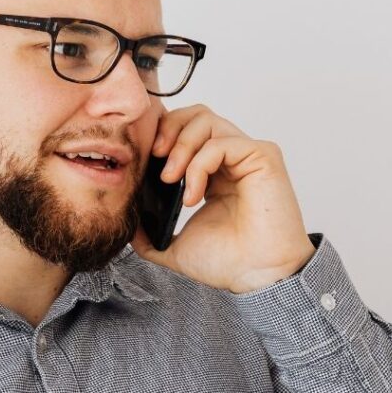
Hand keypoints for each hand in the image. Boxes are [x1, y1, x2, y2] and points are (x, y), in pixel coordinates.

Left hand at [130, 104, 316, 292]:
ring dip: (181, 146)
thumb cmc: (227, 262)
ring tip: (171, 180)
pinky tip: (193, 195)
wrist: (256, 278)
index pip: (185, 130)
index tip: (145, 159)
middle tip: (155, 159)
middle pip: (195, 114)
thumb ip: (149, 234)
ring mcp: (248, 154)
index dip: (162, 134)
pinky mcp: (263, 157)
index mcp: (213, 172)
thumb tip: (128, 226)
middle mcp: (231, 158)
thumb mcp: (173, 245)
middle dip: (168, 130)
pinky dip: (199, 165)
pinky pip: (222, 143)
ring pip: (206, 120)